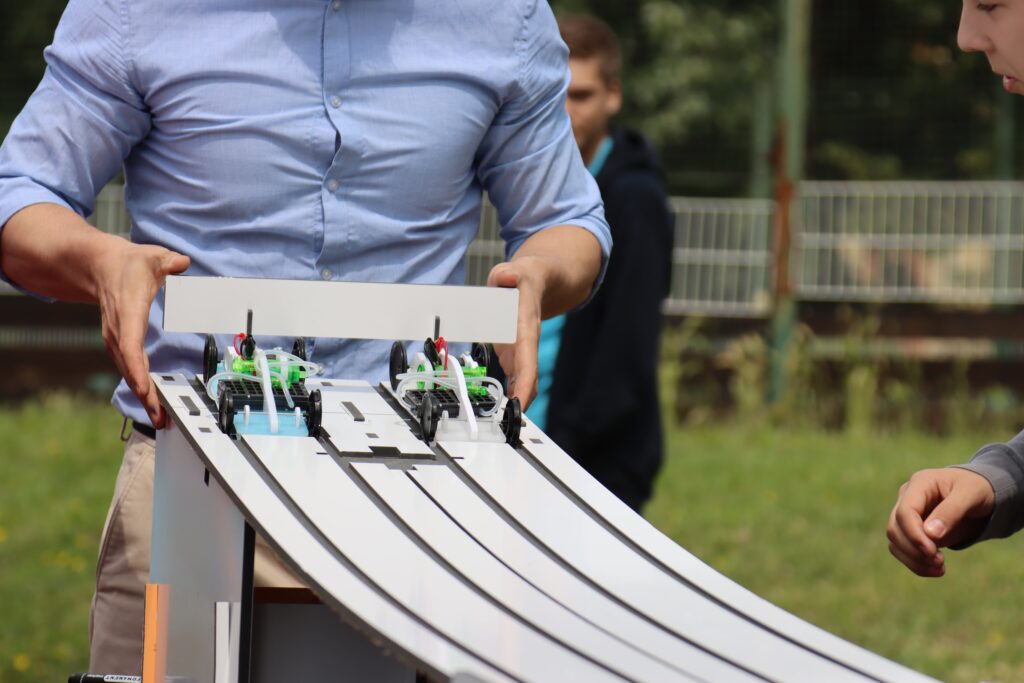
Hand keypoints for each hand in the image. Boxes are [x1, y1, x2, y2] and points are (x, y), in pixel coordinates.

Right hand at [93, 239, 189, 427]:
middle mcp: (119, 331)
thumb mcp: (152, 256)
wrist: (100, 267)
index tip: (144, 387)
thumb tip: (182, 263)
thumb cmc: (130, 264)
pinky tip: (153, 401)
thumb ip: (169, 261)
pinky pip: (130, 368)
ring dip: (144, 396)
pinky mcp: (119, 344)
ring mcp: (117, 340)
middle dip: (144, 394)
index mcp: (128, 312)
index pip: (130, 344)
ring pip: (129, 372)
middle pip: (130, 368)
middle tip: (161, 417)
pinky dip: (141, 386)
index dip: (136, 367)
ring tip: (160, 418)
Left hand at [487, 259, 541, 409]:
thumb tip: (505, 276)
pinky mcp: (513, 353)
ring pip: (523, 381)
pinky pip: (514, 377)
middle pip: (529, 378)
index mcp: (526, 328)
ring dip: (516, 401)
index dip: (525, 384)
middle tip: (509, 425)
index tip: (519, 404)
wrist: (536, 281)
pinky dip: (508, 392)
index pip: (528, 360)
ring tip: (504, 423)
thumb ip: (507, 274)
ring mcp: (520, 350)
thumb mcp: (512, 272)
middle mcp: (526, 344)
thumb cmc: (521, 279)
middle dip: (522, 401)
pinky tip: (500, 408)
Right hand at [886, 467, 994, 576]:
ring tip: (940, 569)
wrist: (980, 494)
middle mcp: (907, 498)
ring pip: (895, 541)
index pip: (904, 512)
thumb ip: (951, 511)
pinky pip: (903, 550)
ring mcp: (907, 515)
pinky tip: (936, 569)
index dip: (914, 534)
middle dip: (914, 550)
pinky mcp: (911, 530)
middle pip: (895, 528)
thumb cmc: (976, 488)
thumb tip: (930, 534)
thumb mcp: (971, 494)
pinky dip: (916, 563)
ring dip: (914, 560)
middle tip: (940, 563)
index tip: (932, 553)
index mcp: (919, 484)